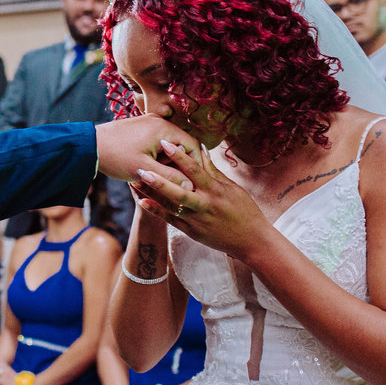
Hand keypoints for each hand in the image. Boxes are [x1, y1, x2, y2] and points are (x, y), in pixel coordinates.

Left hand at [95, 115, 201, 184]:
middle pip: (181, 143)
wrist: (89, 145)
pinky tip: (148, 165)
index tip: (194, 181)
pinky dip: (158, 153)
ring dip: (168, 159)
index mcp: (164, 128)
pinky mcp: (140, 126)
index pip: (193, 145)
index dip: (196, 164)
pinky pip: (157, 140)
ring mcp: (149, 122)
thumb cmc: (116, 157)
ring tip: (158, 173)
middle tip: (175, 180)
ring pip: (169, 143)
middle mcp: (159, 121)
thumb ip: (170, 178)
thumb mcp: (145, 171)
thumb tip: (190, 186)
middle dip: (180, 163)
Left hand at [131, 140, 269, 259]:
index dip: (179, 156)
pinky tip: (142, 202)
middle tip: (140, 167)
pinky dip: (156, 211)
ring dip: (151, 193)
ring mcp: (197, 220)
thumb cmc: (244, 210)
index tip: (165, 142)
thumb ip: (213, 171)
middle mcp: (205, 205)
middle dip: (158, 179)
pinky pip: (171, 220)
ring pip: (170, 206)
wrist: (252, 242)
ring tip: (134, 181)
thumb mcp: (232, 188)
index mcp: (216, 191)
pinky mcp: (192, 232)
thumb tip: (200, 150)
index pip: (195, 170)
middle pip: (178, 191)